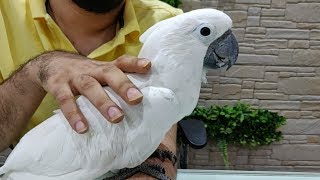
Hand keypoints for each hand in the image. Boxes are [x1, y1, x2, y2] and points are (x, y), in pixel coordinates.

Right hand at [27, 51, 150, 132]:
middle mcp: (91, 69)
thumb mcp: (99, 72)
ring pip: (89, 86)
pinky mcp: (57, 86)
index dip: (134, 63)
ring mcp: (74, 77)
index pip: (121, 62)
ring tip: (117, 118)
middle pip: (109, 73)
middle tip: (137, 99)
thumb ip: (117, 81)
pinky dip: (74, 114)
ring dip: (103, 102)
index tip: (148, 66)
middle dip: (123, 85)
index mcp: (104, 67)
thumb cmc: (83, 73)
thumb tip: (142, 97)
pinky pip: (65, 100)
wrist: (49, 64)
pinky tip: (82, 128)